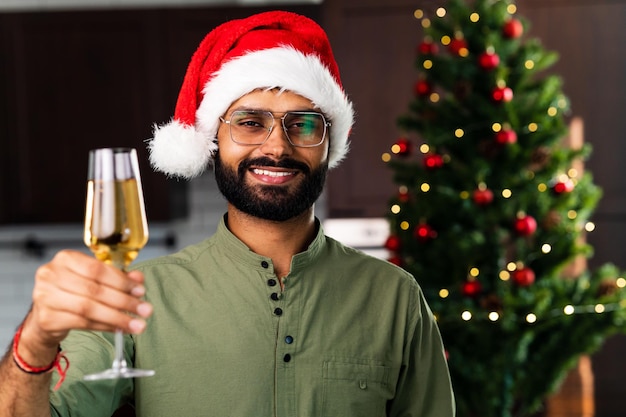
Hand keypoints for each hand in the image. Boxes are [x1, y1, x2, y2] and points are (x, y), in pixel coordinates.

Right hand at [23, 249, 151, 351]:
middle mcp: (51, 275)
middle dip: (124, 301)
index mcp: (65, 259)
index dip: (121, 281)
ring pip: (89, 308)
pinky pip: (82, 323)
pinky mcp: (46, 318)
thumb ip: (117, 277)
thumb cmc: (73, 291)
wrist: (46, 314)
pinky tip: (119, 328)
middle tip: (144, 310)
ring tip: (137, 324)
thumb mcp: (95, 279)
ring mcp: (45, 297)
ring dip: (117, 317)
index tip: (140, 290)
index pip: (97, 269)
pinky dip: (105, 326)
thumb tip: (138, 279)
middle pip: (94, 290)